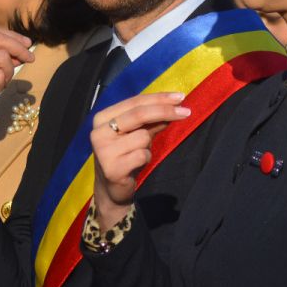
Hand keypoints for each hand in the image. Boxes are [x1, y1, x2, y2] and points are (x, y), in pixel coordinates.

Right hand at [90, 92, 188, 226]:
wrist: (112, 189)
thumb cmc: (126, 156)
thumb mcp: (138, 133)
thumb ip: (152, 120)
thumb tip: (174, 105)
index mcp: (103, 118)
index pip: (135, 101)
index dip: (159, 98)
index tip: (180, 97)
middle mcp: (99, 132)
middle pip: (138, 114)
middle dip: (165, 111)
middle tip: (186, 112)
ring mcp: (103, 151)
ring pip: (143, 136)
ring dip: (149, 145)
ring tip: (139, 154)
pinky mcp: (112, 168)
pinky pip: (142, 155)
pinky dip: (146, 158)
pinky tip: (136, 165)